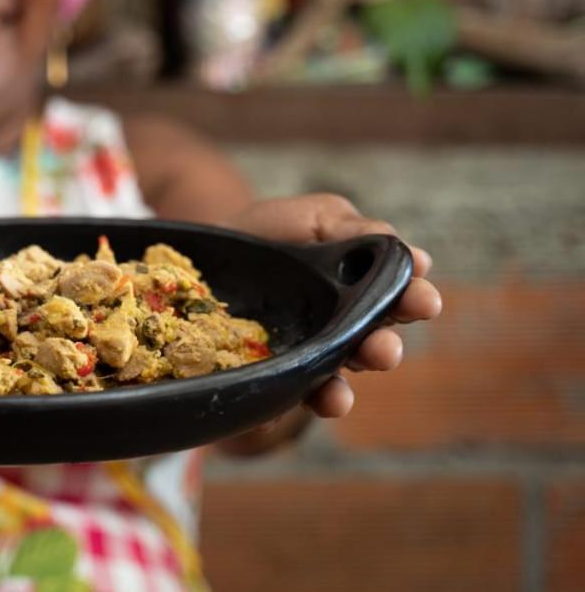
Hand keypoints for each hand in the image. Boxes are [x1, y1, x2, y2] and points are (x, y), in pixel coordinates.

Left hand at [227, 193, 442, 418]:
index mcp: (365, 294)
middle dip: (381, 351)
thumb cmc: (275, 231)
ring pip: (329, 385)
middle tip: (385, 350)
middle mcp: (342, 333)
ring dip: (338, 395)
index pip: (399, 302)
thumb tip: (415, 257)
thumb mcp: (317, 218)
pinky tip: (267, 418)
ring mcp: (304, 358)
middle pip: (370, 349)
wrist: (211, 247)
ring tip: (338, 398)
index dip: (414, 302)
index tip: (425, 301)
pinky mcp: (264, 378)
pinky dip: (270, 416)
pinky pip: (270, 401)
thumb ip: (357, 231)